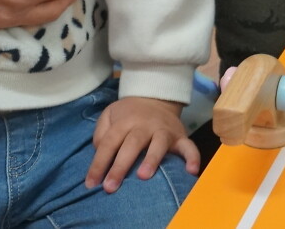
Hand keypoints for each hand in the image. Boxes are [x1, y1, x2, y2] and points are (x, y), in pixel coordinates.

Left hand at [86, 95, 200, 191]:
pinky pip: (189, 147)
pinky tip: (191, 171)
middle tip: (110, 187)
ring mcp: (164, 131)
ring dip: (151, 159)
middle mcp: (144, 126)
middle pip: (132, 144)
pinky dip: (192, 158)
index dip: (98, 163)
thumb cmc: (129, 114)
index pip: (109, 143)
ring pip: (158, 144)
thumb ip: (101, 133)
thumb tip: (100, 152)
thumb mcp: (110, 115)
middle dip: (120, 166)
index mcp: (125, 122)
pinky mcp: (180, 137)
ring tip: (143, 176)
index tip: (91, 184)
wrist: (156, 97)